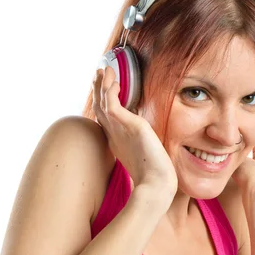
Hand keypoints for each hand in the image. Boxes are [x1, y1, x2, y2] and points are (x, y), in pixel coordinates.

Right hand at [92, 66, 178, 198]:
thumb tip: (148, 145)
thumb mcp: (146, 157)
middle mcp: (114, 134)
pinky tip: (113, 80)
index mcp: (117, 142)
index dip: (102, 102)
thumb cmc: (153, 177)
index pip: (105, 117)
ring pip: (103, 102)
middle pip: (100, 107)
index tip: (104, 89)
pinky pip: (111, 103)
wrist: (156, 184)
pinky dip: (110, 89)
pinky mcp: (126, 125)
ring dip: (102, 85)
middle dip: (98, 90)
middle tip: (98, 74)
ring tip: (103, 70)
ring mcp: (118, 130)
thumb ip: (142, 147)